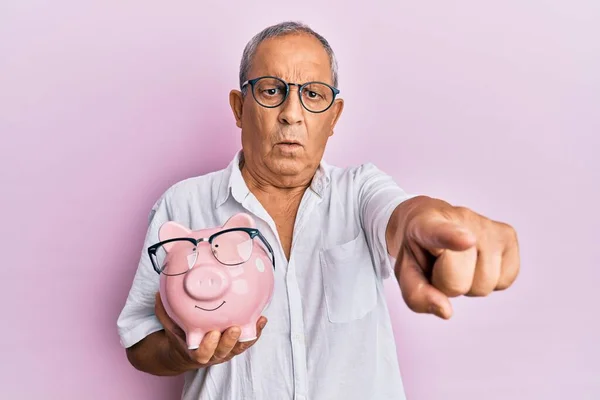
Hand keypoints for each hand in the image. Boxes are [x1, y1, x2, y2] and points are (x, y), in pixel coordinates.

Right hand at [154, 292, 266, 369]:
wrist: (187, 351)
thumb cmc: (180, 334)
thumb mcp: (169, 324)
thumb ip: (165, 310)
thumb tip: (159, 290)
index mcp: (195, 350)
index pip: (202, 353)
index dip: (208, 345)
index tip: (212, 333)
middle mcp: (212, 353)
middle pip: (223, 351)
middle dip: (230, 341)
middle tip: (234, 328)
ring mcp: (226, 350)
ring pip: (239, 346)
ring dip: (248, 335)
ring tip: (256, 320)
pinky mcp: (236, 345)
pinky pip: (248, 340)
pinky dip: (256, 331)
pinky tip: (262, 318)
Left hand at [395, 200, 519, 318]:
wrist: (427, 221)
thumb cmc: (418, 248)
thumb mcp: (405, 273)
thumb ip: (417, 294)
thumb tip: (446, 311)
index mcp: (426, 225)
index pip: (440, 232)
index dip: (453, 238)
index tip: (466, 241)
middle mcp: (461, 219)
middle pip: (459, 281)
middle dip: (448, 285)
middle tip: (440, 267)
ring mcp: (487, 225)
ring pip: (485, 285)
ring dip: (470, 284)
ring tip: (459, 263)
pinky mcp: (508, 235)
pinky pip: (505, 281)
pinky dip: (491, 281)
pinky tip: (477, 263)